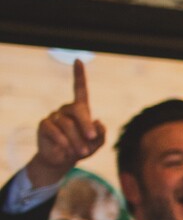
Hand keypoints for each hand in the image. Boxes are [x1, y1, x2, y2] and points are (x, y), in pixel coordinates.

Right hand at [28, 62, 105, 188]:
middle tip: (92, 139)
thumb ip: (101, 134)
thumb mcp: (96, 143)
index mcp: (81, 109)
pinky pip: (55, 131)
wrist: (62, 160)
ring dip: (77, 140)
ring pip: (68, 125)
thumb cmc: (82, 148)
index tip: (78, 60)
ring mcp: (54, 115)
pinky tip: (67, 149)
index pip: (79, 89)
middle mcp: (66, 109)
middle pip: (78, 110)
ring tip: (82, 152)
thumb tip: (98, 123)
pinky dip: (64, 141)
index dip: (79, 75)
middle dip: (86, 125)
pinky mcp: (44, 124)